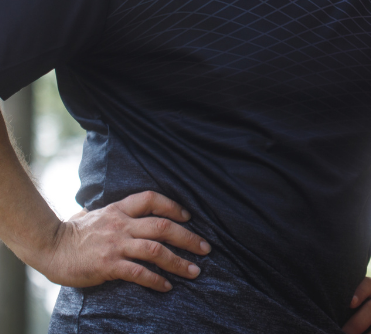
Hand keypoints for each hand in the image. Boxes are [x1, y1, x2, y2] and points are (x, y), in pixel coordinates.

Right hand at [36, 191, 209, 291]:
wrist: (49, 246)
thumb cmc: (73, 232)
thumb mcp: (97, 213)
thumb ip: (116, 212)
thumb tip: (130, 210)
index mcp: (119, 209)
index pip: (152, 199)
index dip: (173, 206)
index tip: (188, 217)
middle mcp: (121, 224)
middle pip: (163, 226)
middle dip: (188, 237)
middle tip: (206, 248)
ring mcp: (116, 244)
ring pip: (156, 250)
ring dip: (179, 261)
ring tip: (194, 271)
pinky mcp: (109, 265)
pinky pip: (139, 272)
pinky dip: (156, 279)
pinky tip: (167, 286)